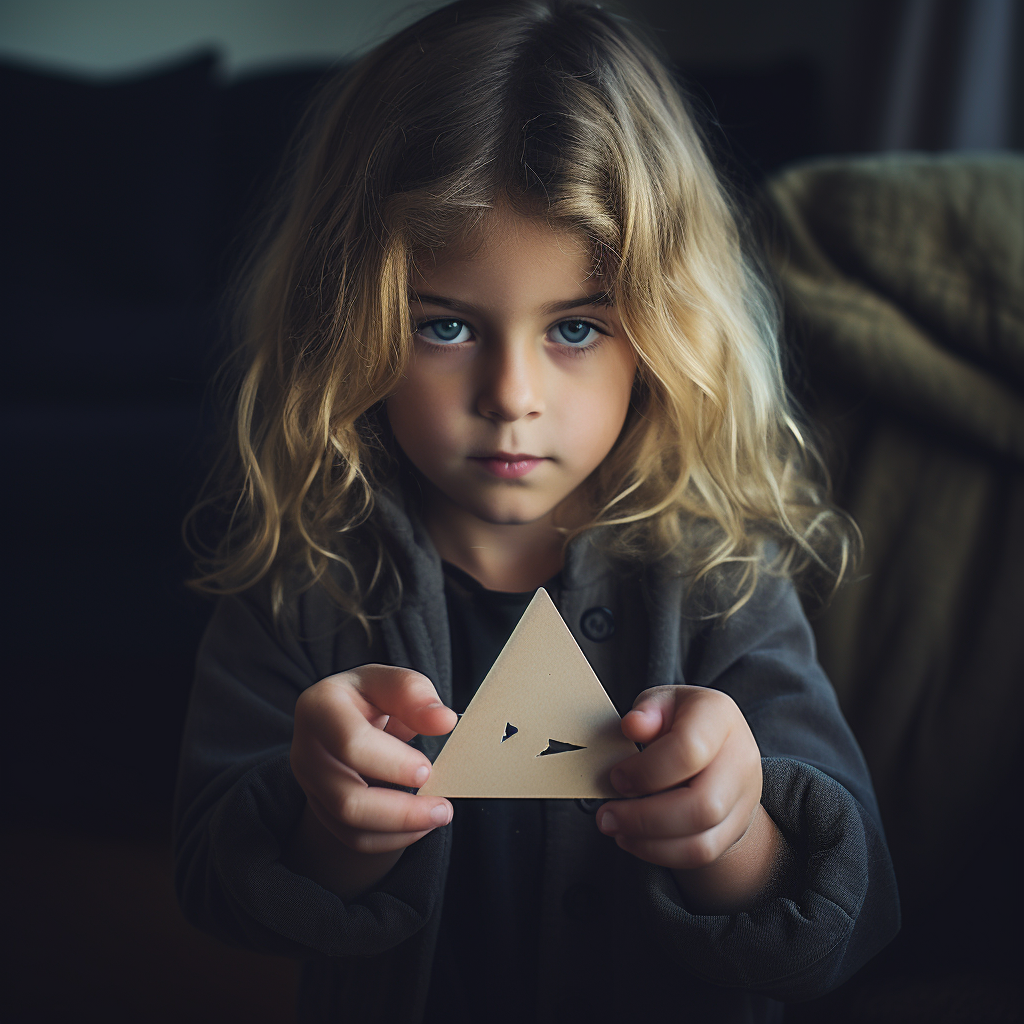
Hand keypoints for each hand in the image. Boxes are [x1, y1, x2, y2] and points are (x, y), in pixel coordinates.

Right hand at [290, 665, 457, 856]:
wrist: (348, 716)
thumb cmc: (373, 696)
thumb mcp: (393, 681)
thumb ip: (416, 695)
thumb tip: (444, 721)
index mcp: (319, 707)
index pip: (351, 743)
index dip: (392, 763)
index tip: (427, 770)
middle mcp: (305, 749)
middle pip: (346, 798)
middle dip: (400, 811)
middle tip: (443, 807)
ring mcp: (309, 783)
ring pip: (349, 825)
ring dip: (400, 828)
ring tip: (438, 816)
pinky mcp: (320, 807)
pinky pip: (353, 837)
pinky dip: (390, 838)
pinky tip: (419, 825)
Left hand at [597, 685, 782, 910]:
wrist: (719, 746)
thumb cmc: (680, 720)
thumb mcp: (661, 703)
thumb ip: (646, 711)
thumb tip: (634, 725)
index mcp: (719, 716)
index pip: (689, 749)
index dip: (646, 770)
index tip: (616, 777)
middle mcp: (740, 757)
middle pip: (702, 805)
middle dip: (645, 817)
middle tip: (606, 816)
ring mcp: (744, 797)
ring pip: (702, 840)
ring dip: (649, 842)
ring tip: (615, 828)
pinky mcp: (736, 828)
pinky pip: (701, 854)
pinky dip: (660, 853)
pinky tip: (634, 839)